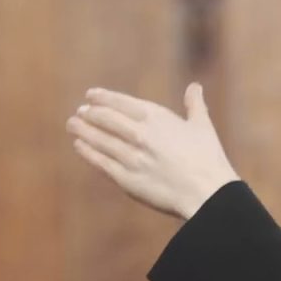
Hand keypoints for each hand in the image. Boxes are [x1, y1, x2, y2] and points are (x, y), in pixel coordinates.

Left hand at [66, 83, 239, 219]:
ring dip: (83, 130)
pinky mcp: (127, 179)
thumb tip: (195, 86)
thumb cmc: (208, 159)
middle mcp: (140, 134)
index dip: (103, 98)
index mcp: (158, 118)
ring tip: (72, 125)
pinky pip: (101, 162)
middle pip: (105, 119)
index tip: (90, 96)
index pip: (121, 102)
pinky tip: (80, 146)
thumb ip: (194, 104)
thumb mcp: (202, 126)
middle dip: (90, 113)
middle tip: (80, 112)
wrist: (206, 193)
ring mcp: (131, 157)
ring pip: (99, 139)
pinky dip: (87, 151)